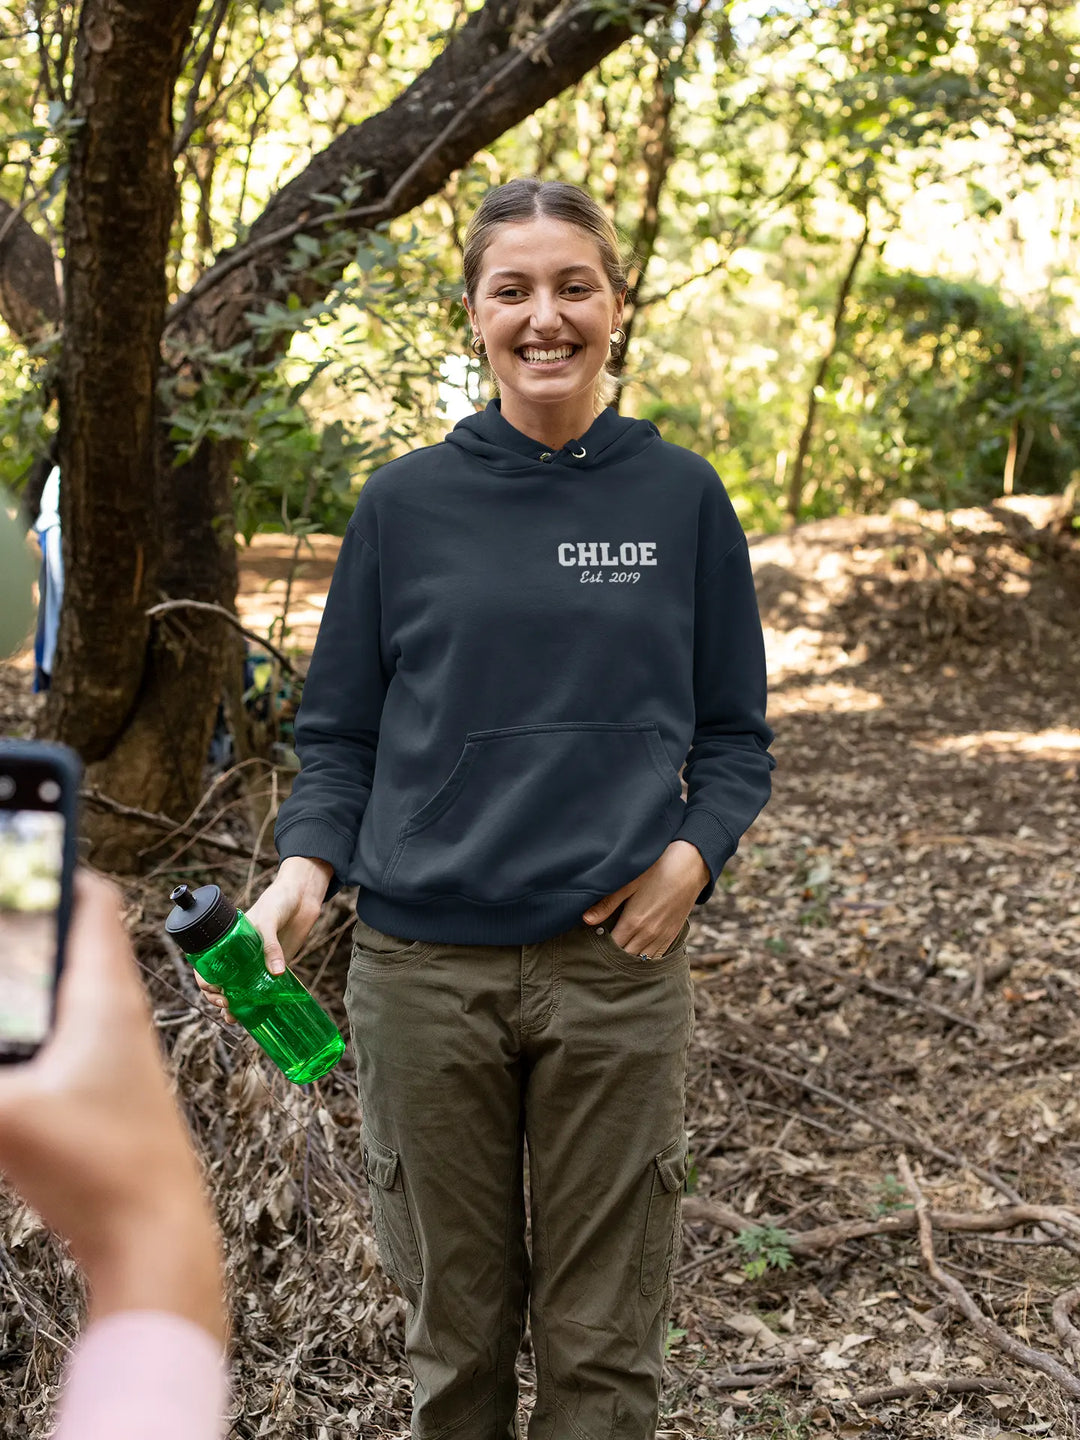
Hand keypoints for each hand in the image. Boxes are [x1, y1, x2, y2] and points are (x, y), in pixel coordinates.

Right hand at [0, 867, 226, 1342]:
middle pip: (73, 940)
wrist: (157, 1236)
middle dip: (27, 925)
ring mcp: (116, 1053)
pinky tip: (11, 1043)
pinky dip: (34, 1021)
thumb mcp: (7, 1116)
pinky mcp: (107, 1090)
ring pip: (69, 988)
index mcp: (104, 995)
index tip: (14, 856)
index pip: (94, 901)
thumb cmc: (99, 1169)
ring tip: (4, 971)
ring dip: (30, 975)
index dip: (55, 870)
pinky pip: (68, 1032)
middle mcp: (118, 1013)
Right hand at [194, 856, 331, 1023]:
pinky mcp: (275, 966)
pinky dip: (257, 1003)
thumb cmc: (279, 901)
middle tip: (226, 1004)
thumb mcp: (269, 920)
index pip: (207, 964)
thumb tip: (275, 973)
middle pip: (220, 981)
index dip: (205, 980)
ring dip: (233, 1005)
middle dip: (217, 997)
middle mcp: (239, 954)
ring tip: (234, 1017)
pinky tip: (253, 1016)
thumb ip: (270, 945)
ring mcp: (256, 962)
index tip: (213, 990)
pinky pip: (263, 988)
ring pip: (238, 989)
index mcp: (228, 941)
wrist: (302, 897)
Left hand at [581, 841, 709, 955]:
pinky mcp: (672, 935)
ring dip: (629, 959)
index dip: (600, 947)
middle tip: (601, 952)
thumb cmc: (656, 870)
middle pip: (625, 957)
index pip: (611, 947)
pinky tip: (636, 953)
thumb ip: (607, 904)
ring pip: (641, 959)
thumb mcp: (628, 883)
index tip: (592, 944)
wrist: (690, 867)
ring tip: (616, 955)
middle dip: (612, 956)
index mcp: (634, 922)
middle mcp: (648, 934)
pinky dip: (645, 958)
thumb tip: (586, 920)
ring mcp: (662, 936)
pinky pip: (656, 956)